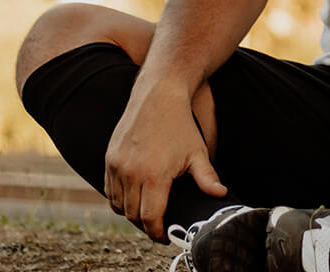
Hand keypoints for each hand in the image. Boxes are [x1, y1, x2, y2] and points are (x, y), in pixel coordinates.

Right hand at [104, 81, 225, 240]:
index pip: (150, 218)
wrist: (158, 94)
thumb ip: (207, 178)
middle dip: (145, 225)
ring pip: (118, 205)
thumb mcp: (197, 152)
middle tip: (158, 225)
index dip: (157, 232)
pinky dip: (118, 199)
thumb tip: (220, 194)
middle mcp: (131, 172)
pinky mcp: (109, 158)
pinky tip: (133, 197)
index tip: (164, 236)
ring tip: (146, 213)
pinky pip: (109, 190)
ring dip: (130, 213)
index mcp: (154, 175)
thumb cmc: (180, 124)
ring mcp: (117, 165)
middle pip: (133, 215)